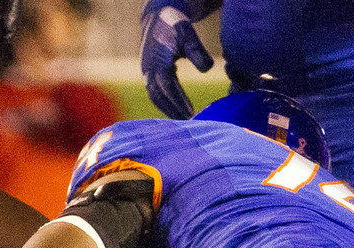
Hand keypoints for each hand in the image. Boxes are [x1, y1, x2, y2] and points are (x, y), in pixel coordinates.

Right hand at [139, 0, 212, 118]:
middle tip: (188, 124)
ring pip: (155, 97)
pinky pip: (155, 93)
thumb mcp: (188, 34)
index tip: (191, 113)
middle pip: (158, 96)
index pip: (167, 86)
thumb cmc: (175, 26)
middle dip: (172, 111)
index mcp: (157, 61)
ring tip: (183, 121)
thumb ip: (197, 51)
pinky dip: (165, 103)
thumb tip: (207, 69)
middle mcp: (148, 69)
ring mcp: (146, 72)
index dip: (178, 100)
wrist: (158, 18)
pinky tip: (177, 110)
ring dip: (168, 109)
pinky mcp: (148, 74)